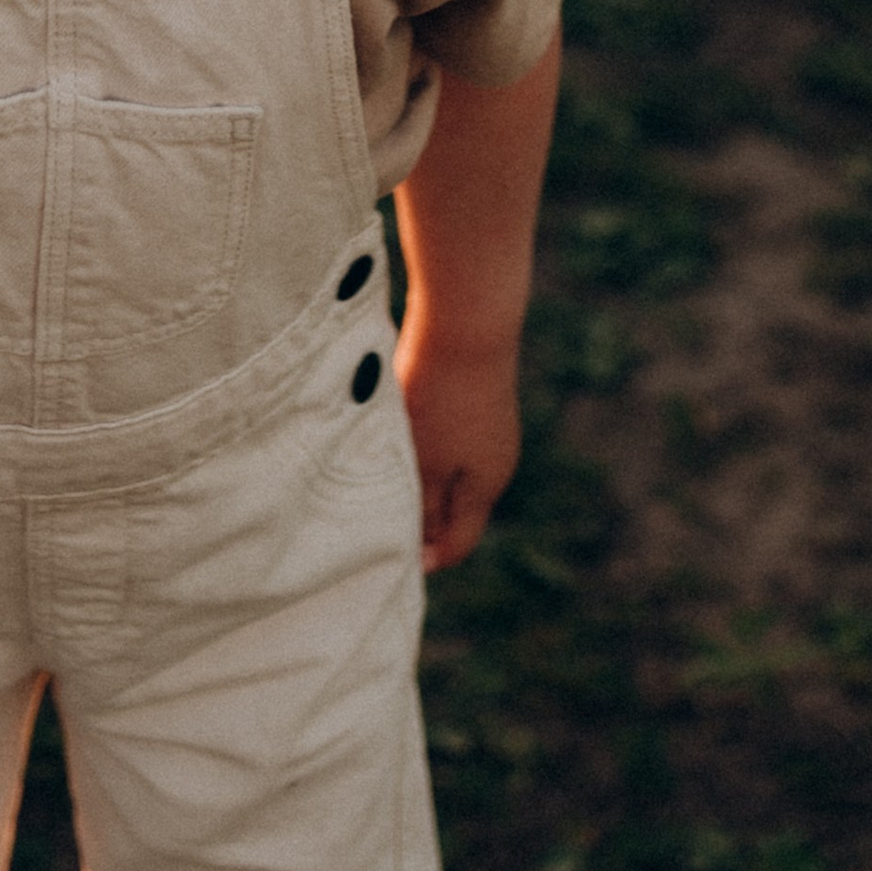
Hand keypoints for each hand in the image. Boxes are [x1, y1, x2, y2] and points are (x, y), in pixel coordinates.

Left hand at [397, 322, 521, 572]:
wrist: (467, 313)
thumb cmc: (440, 394)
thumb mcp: (423, 461)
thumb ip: (423, 506)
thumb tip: (423, 540)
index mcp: (487, 485)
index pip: (458, 542)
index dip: (425, 556)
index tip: (388, 552)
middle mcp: (495, 457)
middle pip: (455, 506)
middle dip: (418, 512)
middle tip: (376, 509)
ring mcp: (488, 423)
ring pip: (447, 466)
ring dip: (417, 472)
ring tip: (379, 462)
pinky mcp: (475, 392)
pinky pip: (446, 433)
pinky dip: (421, 439)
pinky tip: (395, 421)